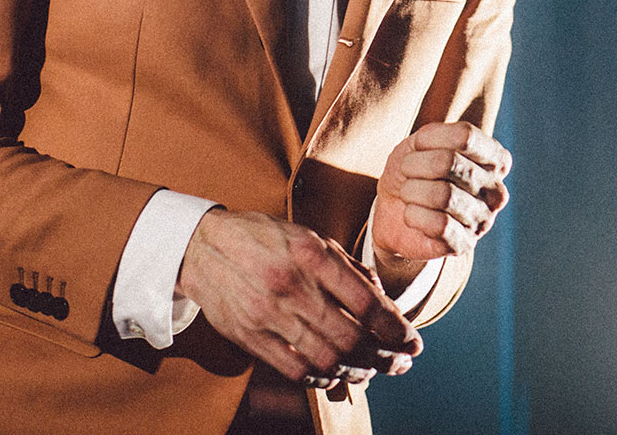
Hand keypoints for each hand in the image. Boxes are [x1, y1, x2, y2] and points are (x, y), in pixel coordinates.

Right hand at [177, 208, 421, 390]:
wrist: (203, 246)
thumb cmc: (265, 239)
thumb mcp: (310, 237)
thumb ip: (348, 267)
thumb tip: (383, 298)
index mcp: (312, 255)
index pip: (366, 301)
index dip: (396, 328)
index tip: (412, 343)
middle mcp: (292, 286)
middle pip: (351, 337)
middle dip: (385, 357)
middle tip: (400, 364)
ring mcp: (268, 314)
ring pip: (326, 358)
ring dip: (357, 370)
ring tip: (372, 370)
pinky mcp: (250, 336)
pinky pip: (294, 370)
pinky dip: (322, 378)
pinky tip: (335, 374)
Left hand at [372, 122, 510, 280]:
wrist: (393, 209)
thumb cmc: (415, 169)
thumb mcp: (421, 142)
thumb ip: (437, 137)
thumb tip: (446, 159)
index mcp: (496, 160)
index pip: (466, 137)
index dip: (431, 138)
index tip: (419, 145)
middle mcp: (497, 191)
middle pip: (449, 162)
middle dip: (415, 164)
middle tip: (406, 170)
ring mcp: (483, 220)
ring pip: (443, 195)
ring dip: (411, 190)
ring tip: (407, 193)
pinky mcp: (464, 245)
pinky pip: (439, 225)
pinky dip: (413, 216)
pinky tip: (411, 215)